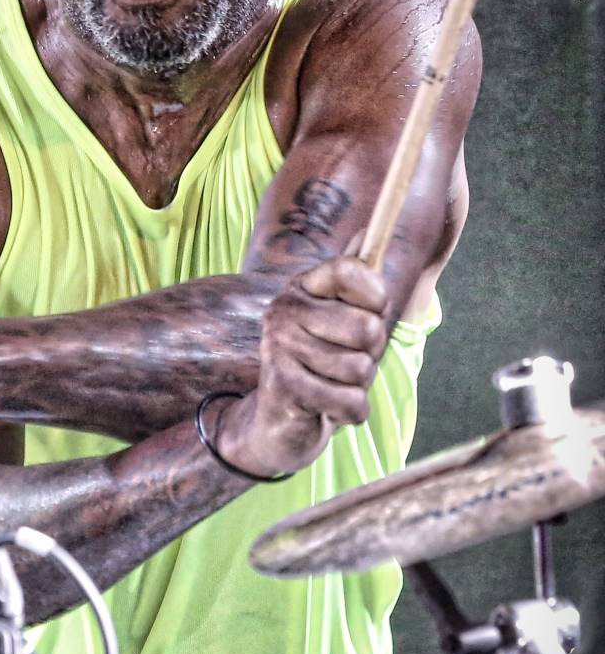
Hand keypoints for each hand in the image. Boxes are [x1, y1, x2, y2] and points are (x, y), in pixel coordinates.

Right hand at [216, 255, 388, 477]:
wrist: (278, 421)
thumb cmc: (318, 363)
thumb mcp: (336, 318)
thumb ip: (352, 278)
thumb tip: (367, 232)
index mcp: (302, 288)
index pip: (350, 269)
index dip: (375, 293)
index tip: (374, 309)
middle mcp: (284, 310)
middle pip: (367, 328)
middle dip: (370, 355)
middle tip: (347, 362)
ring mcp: (279, 347)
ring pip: (361, 369)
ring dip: (359, 387)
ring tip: (334, 385)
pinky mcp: (284, 386)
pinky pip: (350, 400)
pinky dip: (352, 412)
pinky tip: (332, 409)